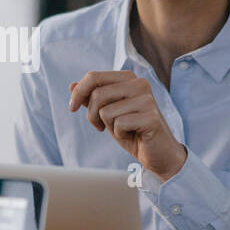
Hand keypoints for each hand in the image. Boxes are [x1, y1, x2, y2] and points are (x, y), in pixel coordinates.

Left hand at [69, 70, 186, 179]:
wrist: (157, 153)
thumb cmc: (131, 131)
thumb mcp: (107, 113)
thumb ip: (91, 98)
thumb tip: (71, 85)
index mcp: (128, 78)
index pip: (93, 76)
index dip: (78, 92)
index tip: (72, 108)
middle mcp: (140, 84)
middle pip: (97, 94)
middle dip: (92, 114)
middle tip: (100, 126)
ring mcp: (147, 100)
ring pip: (106, 111)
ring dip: (108, 126)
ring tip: (122, 130)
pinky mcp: (151, 117)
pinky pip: (119, 124)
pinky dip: (120, 134)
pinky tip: (132, 135)